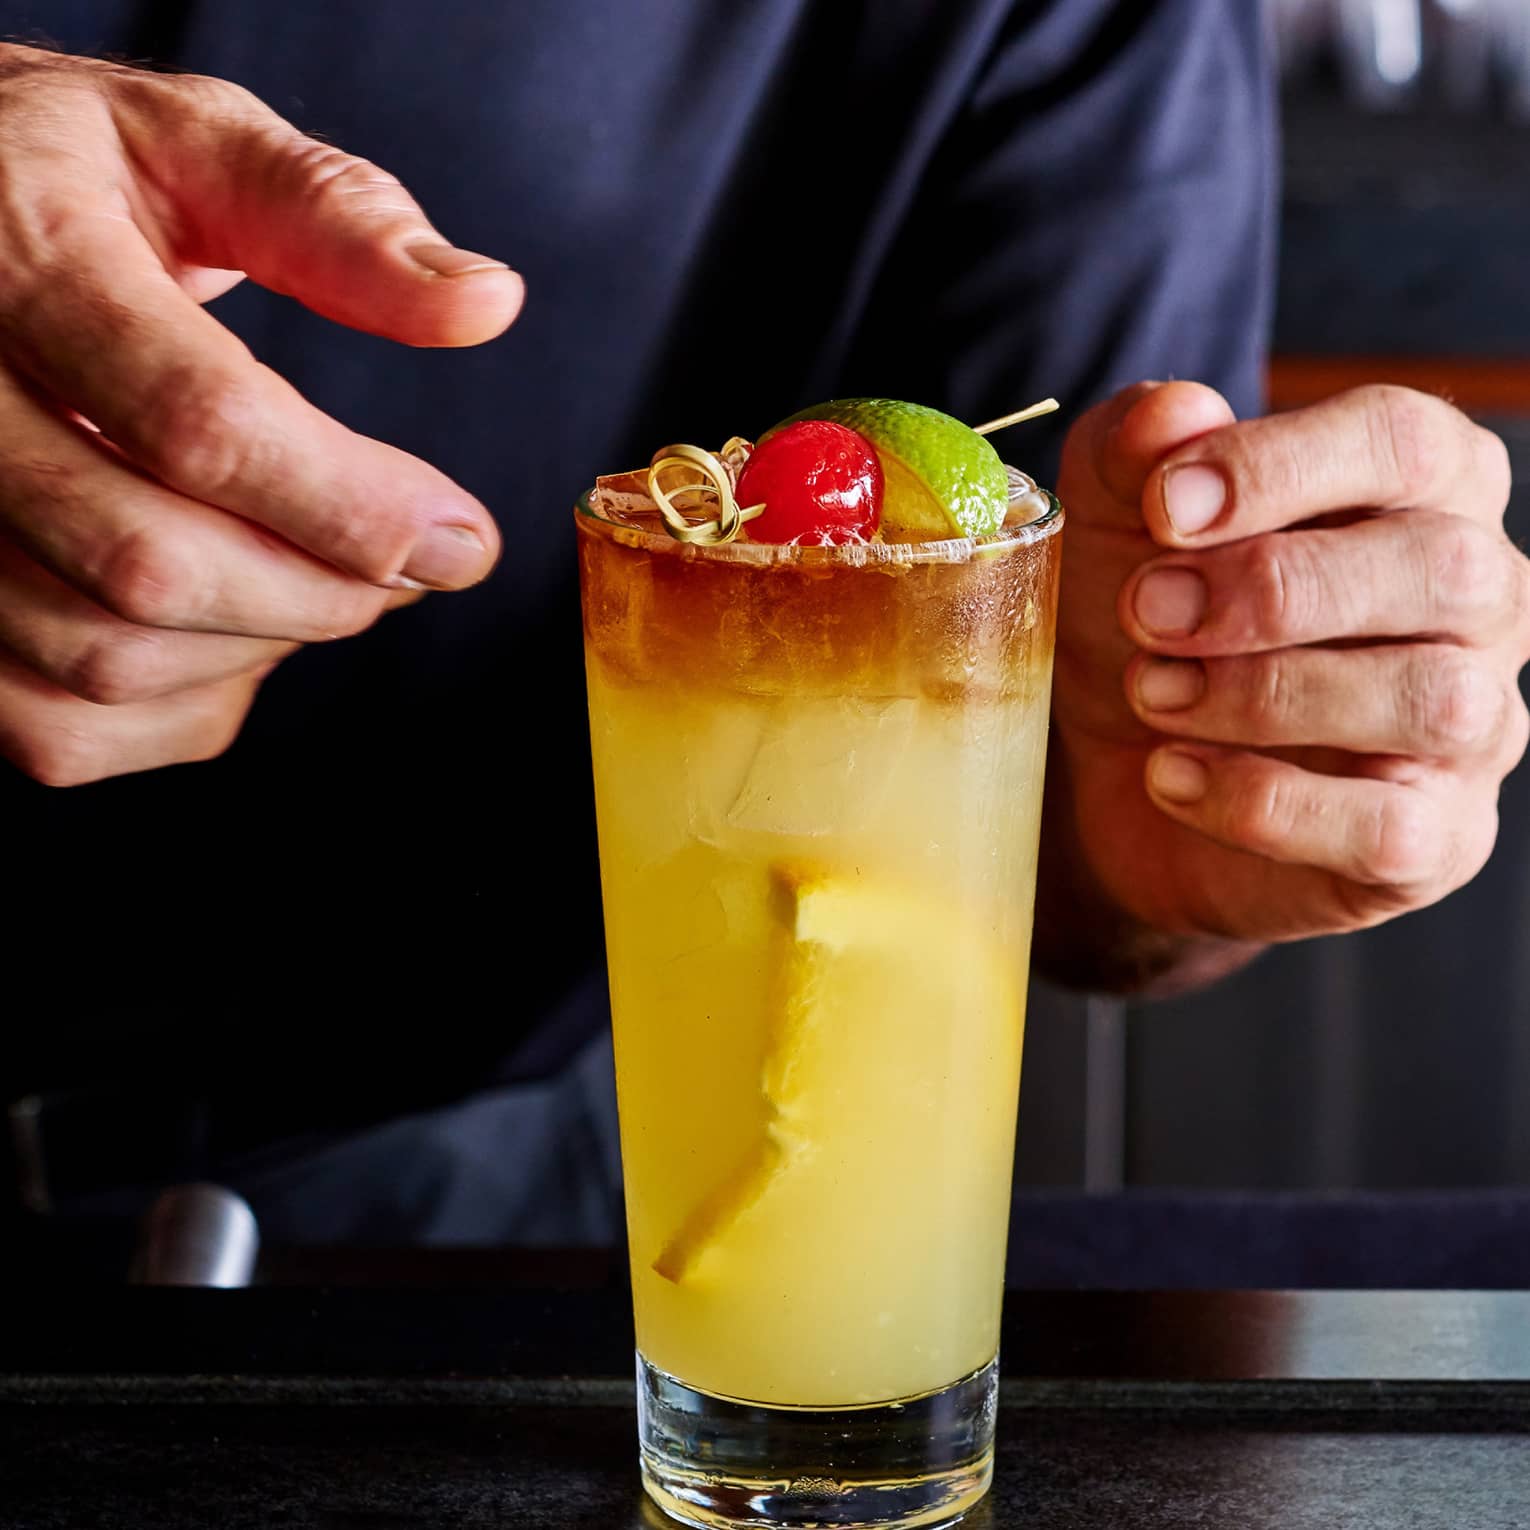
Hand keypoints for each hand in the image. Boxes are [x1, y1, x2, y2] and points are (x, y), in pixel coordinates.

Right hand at [0, 45, 524, 785]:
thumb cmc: (75, 183)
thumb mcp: (198, 148)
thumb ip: (338, 222)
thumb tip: (486, 304)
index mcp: (19, 258)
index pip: (196, 423)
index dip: (354, 506)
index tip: (462, 538)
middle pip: (149, 565)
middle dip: (324, 592)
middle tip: (410, 563)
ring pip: (102, 658)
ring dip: (262, 648)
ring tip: (323, 576)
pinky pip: (53, 729)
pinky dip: (181, 710)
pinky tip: (233, 630)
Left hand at [1042, 380, 1529, 991]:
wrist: (1115, 773)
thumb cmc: (1144, 621)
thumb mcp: (1110, 523)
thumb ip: (1131, 454)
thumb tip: (1172, 413)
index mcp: (1421, 489)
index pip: (1408, 440)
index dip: (1282, 465)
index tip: (1162, 506)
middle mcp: (1477, 599)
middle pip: (1442, 566)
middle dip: (1272, 589)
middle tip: (1148, 612)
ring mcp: (1475, 725)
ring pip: (1433, 698)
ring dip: (1265, 694)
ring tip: (1152, 694)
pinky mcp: (1436, 838)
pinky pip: (1390, 827)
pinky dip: (1263, 803)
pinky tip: (1171, 775)